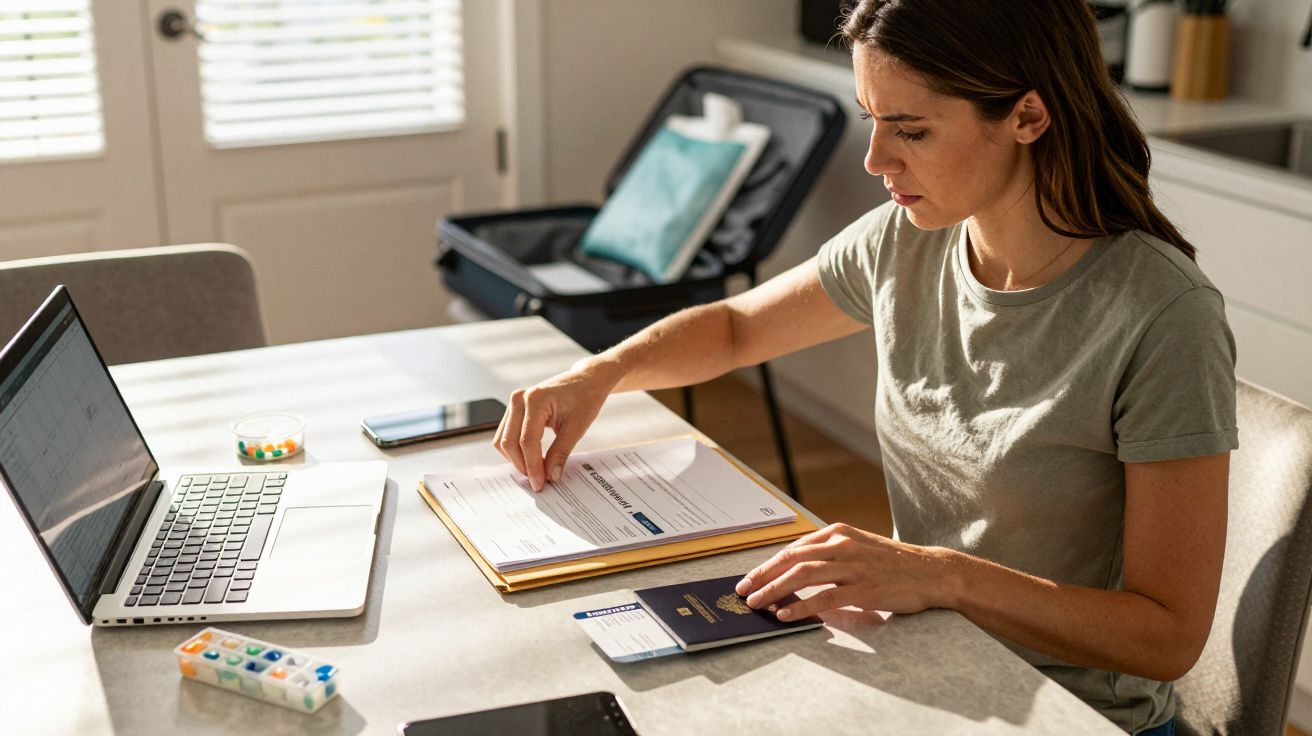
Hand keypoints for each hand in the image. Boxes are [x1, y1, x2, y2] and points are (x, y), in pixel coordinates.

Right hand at [493, 360, 619, 490]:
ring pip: (504, 440)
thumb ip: (560, 453)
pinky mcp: (515, 409)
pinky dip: (517, 450)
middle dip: (522, 465)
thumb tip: (550, 476)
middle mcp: (519, 399)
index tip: (540, 484)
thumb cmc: (585, 398)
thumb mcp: (577, 428)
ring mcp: (514, 403)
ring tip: (537, 471)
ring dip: (517, 459)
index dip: (532, 466)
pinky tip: (533, 459)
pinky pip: (507, 435)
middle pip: (509, 442)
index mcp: (535, 399)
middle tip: (538, 481)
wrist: (586, 381)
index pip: (527, 440)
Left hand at [734, 523, 950, 620]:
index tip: (750, 577)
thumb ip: (830, 554)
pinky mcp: (864, 588)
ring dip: (775, 590)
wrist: (932, 571)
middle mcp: (842, 545)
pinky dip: (801, 606)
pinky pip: (825, 597)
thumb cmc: (893, 563)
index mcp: (838, 532)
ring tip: (758, 603)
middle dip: (763, 575)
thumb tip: (796, 570)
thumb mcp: (859, 547)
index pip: (794, 547)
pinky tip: (786, 615)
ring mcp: (853, 566)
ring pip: (803, 574)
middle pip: (792, 558)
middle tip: (743, 590)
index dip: (768, 563)